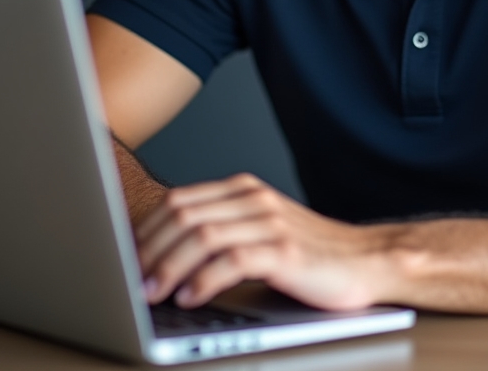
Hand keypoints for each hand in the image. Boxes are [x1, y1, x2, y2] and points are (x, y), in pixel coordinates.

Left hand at [136, 174, 393, 310]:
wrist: (365, 261)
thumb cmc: (309, 256)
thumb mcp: (260, 233)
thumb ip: (220, 232)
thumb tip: (161, 256)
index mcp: (244, 190)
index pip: (180, 200)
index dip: (144, 229)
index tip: (122, 259)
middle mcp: (254, 199)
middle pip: (184, 214)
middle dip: (148, 249)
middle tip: (127, 280)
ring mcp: (271, 223)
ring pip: (202, 236)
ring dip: (168, 266)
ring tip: (149, 293)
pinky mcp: (286, 252)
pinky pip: (233, 260)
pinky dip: (204, 279)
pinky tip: (190, 297)